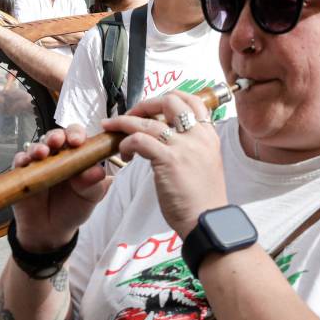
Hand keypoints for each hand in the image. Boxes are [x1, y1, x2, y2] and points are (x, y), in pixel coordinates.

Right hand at [10, 125, 110, 251]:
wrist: (51, 231)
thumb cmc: (73, 209)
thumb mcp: (90, 198)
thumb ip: (95, 184)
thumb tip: (98, 171)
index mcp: (76, 156)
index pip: (77, 136)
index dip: (76, 134)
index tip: (78, 141)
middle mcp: (57, 156)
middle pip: (55, 136)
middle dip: (56, 136)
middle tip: (58, 141)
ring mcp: (38, 163)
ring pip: (36, 146)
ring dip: (38, 147)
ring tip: (42, 153)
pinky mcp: (22, 173)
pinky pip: (19, 161)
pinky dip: (22, 159)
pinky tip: (25, 162)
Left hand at [104, 92, 227, 238]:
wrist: (207, 221)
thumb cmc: (202, 199)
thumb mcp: (205, 163)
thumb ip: (191, 146)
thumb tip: (168, 137)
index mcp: (208, 135)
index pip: (192, 100)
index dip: (168, 98)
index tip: (151, 108)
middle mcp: (199, 136)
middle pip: (169, 101)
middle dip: (144, 105)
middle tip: (130, 117)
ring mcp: (184, 146)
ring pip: (148, 121)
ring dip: (124, 123)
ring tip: (111, 129)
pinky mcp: (169, 160)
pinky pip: (139, 140)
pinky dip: (126, 143)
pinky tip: (124, 155)